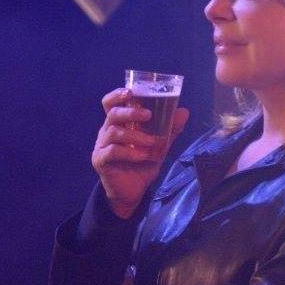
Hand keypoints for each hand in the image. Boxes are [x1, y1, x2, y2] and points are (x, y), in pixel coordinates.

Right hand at [92, 88, 188, 218]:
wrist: (132, 192)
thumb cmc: (142, 164)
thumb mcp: (159, 146)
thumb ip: (169, 130)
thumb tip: (184, 112)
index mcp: (118, 124)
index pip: (110, 103)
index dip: (117, 95)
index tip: (131, 92)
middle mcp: (106, 131)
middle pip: (112, 114)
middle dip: (131, 112)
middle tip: (148, 115)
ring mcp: (101, 146)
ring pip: (114, 133)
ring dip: (136, 136)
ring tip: (152, 143)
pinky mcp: (100, 160)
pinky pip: (112, 152)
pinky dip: (130, 153)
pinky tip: (143, 156)